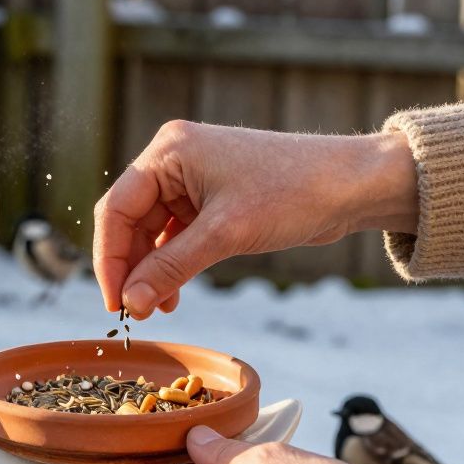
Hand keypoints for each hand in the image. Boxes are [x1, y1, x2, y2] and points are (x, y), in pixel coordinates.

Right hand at [93, 121, 418, 316]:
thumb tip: (131, 304)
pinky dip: (172, 264)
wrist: (353, 184)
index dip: (110, 260)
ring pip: (153, 232)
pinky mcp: (211, 197)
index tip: (115, 304)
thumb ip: (171, 268)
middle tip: (135, 312)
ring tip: (158, 308)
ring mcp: (192, 178)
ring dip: (152, 271)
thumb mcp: (225, 234)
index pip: (117, 209)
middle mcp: (174, 159)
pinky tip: (173, 293)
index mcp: (169, 151)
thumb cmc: (293, 192)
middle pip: (131, 221)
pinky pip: (176, 235)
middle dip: (131, 268)